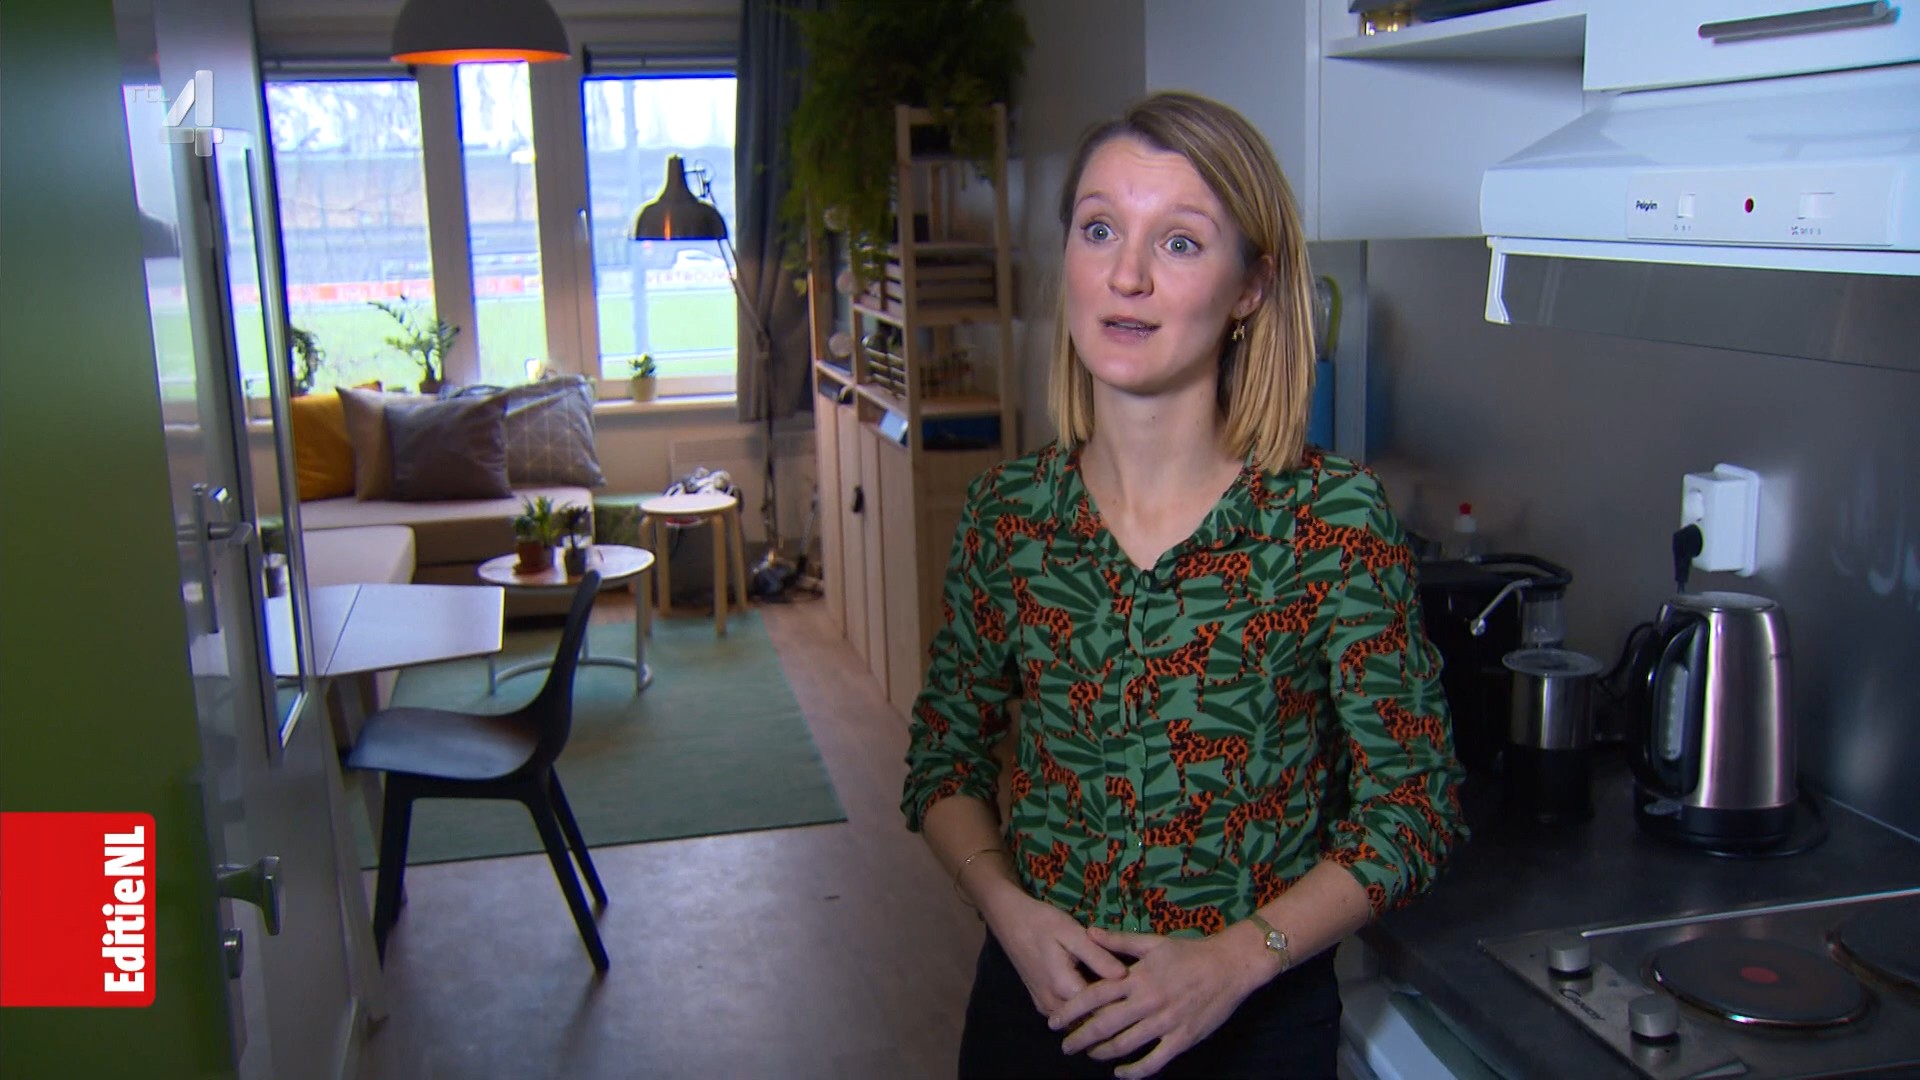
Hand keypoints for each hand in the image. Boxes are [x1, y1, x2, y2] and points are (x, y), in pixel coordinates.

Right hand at [981, 892, 1128, 1016]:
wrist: (1009, 920)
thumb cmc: (1042, 923)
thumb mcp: (1072, 933)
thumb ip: (1098, 956)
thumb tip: (1125, 976)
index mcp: (1064, 987)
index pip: (1101, 1010)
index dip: (1124, 1006)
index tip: (1145, 999)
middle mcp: (1053, 1004)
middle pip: (1090, 1021)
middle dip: (1114, 1015)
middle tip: (1139, 1005)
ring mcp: (1046, 1007)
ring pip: (1079, 1022)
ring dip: (1099, 1016)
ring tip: (1125, 1005)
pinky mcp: (1042, 1003)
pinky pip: (1068, 1017)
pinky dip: (1085, 1013)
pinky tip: (1102, 1001)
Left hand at [1051, 926, 1263, 1078]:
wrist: (1230, 966)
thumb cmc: (1189, 952)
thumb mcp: (1153, 942)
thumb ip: (1119, 942)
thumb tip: (1089, 932)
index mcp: (1137, 978)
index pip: (1094, 996)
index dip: (1071, 1010)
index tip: (1054, 1021)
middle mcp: (1147, 1002)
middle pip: (1104, 1025)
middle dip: (1080, 1038)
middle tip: (1066, 1046)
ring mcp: (1165, 1023)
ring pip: (1125, 1045)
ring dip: (1102, 1053)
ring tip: (1090, 1055)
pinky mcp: (1182, 1039)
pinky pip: (1153, 1061)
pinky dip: (1134, 1071)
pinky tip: (1121, 1072)